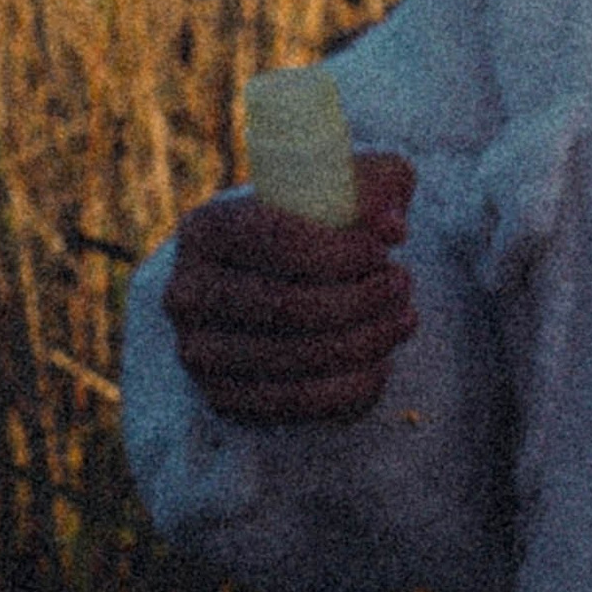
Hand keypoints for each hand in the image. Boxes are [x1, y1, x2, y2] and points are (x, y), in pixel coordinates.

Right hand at [162, 148, 416, 423]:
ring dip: (368, 343)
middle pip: (288, 308)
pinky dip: (352, 388)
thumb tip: (390, 226)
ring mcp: (198, 352)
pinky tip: (382, 363)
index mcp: (204, 229)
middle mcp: (186, 293)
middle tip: (402, 285)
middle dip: (363, 300)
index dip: (343, 252)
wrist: (272, 284)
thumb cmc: (313, 227)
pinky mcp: (221, 399)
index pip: (277, 243)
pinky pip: (297, 405)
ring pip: (298, 361)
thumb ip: (373, 185)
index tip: (386, 251)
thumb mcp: (342, 188)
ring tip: (404, 319)